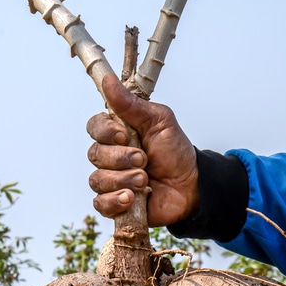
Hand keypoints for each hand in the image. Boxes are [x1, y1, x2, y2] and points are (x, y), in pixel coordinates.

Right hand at [86, 75, 198, 226]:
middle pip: (95, 154)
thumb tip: (108, 81)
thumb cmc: (175, 152)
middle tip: (144, 160)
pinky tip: (131, 198)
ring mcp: (111, 180)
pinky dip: (114, 201)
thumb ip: (131, 105)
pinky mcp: (115, 204)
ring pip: (97, 179)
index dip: (106, 132)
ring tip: (144, 181)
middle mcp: (110, 156)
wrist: (191, 186)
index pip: (94, 127)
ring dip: (122, 179)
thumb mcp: (159, 122)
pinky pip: (100, 203)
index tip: (125, 135)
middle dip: (121, 158)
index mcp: (118, 133)